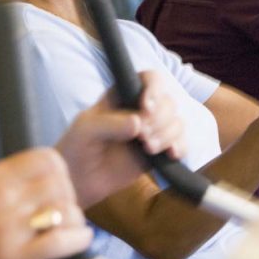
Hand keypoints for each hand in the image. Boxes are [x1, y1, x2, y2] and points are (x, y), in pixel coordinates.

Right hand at [0, 149, 91, 258]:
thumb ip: (7, 184)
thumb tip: (45, 179)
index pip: (46, 158)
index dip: (60, 173)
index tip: (58, 187)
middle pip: (61, 183)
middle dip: (69, 199)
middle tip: (65, 213)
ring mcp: (7, 228)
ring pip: (66, 211)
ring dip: (75, 222)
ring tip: (68, 230)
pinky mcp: (14, 257)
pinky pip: (62, 241)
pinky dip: (78, 241)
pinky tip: (76, 243)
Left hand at [56, 71, 185, 207]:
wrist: (80, 179)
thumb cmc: (78, 146)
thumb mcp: (86, 130)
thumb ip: (110, 124)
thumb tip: (138, 123)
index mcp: (124, 94)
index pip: (150, 79)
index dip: (154, 90)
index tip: (147, 108)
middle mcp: (141, 109)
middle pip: (168, 102)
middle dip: (160, 120)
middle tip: (142, 137)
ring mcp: (152, 130)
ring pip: (177, 123)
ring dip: (168, 135)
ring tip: (148, 148)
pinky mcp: (158, 151)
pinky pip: (180, 144)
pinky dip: (180, 147)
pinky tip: (170, 155)